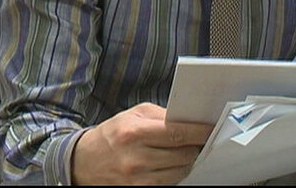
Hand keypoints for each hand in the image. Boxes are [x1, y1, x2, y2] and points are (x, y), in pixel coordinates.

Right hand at [72, 102, 213, 184]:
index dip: (201, 132)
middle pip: (183, 155)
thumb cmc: (112, 134)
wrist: (82, 161)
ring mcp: (136, 180)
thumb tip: (192, 119)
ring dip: (187, 161)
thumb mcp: (134, 115)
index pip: (178, 133)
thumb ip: (163, 115)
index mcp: (134, 133)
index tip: (213, 128)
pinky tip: (173, 165)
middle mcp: (135, 159)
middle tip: (201, 140)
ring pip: (180, 172)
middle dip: (196, 146)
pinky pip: (170, 184)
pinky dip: (176, 174)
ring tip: (185, 151)